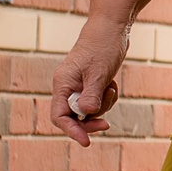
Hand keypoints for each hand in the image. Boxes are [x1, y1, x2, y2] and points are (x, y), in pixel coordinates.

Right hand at [49, 15, 131, 147]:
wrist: (112, 29)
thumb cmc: (103, 47)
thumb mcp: (98, 74)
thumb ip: (91, 95)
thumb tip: (86, 114)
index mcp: (63, 84)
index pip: (59, 116)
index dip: (71, 131)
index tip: (86, 141)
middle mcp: (67, 86)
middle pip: (74, 117)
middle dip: (91, 121)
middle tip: (106, 125)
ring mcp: (78, 85)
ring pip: (88, 110)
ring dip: (103, 106)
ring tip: (111, 88)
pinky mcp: (90, 83)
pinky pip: (97, 100)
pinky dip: (107, 98)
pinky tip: (112, 84)